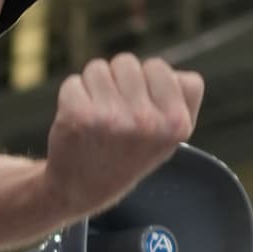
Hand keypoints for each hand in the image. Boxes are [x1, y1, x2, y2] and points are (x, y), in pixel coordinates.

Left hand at [43, 55, 203, 220]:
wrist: (81, 189)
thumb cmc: (128, 152)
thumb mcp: (169, 134)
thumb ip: (180, 98)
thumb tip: (173, 73)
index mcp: (176, 123)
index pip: (160, 68)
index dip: (147, 83)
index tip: (142, 111)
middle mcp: (147, 121)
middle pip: (128, 62)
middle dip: (118, 82)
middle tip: (115, 117)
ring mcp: (111, 118)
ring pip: (99, 68)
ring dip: (94, 89)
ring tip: (97, 119)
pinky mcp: (78, 116)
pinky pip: (74, 81)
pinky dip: (72, 97)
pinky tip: (78, 124)